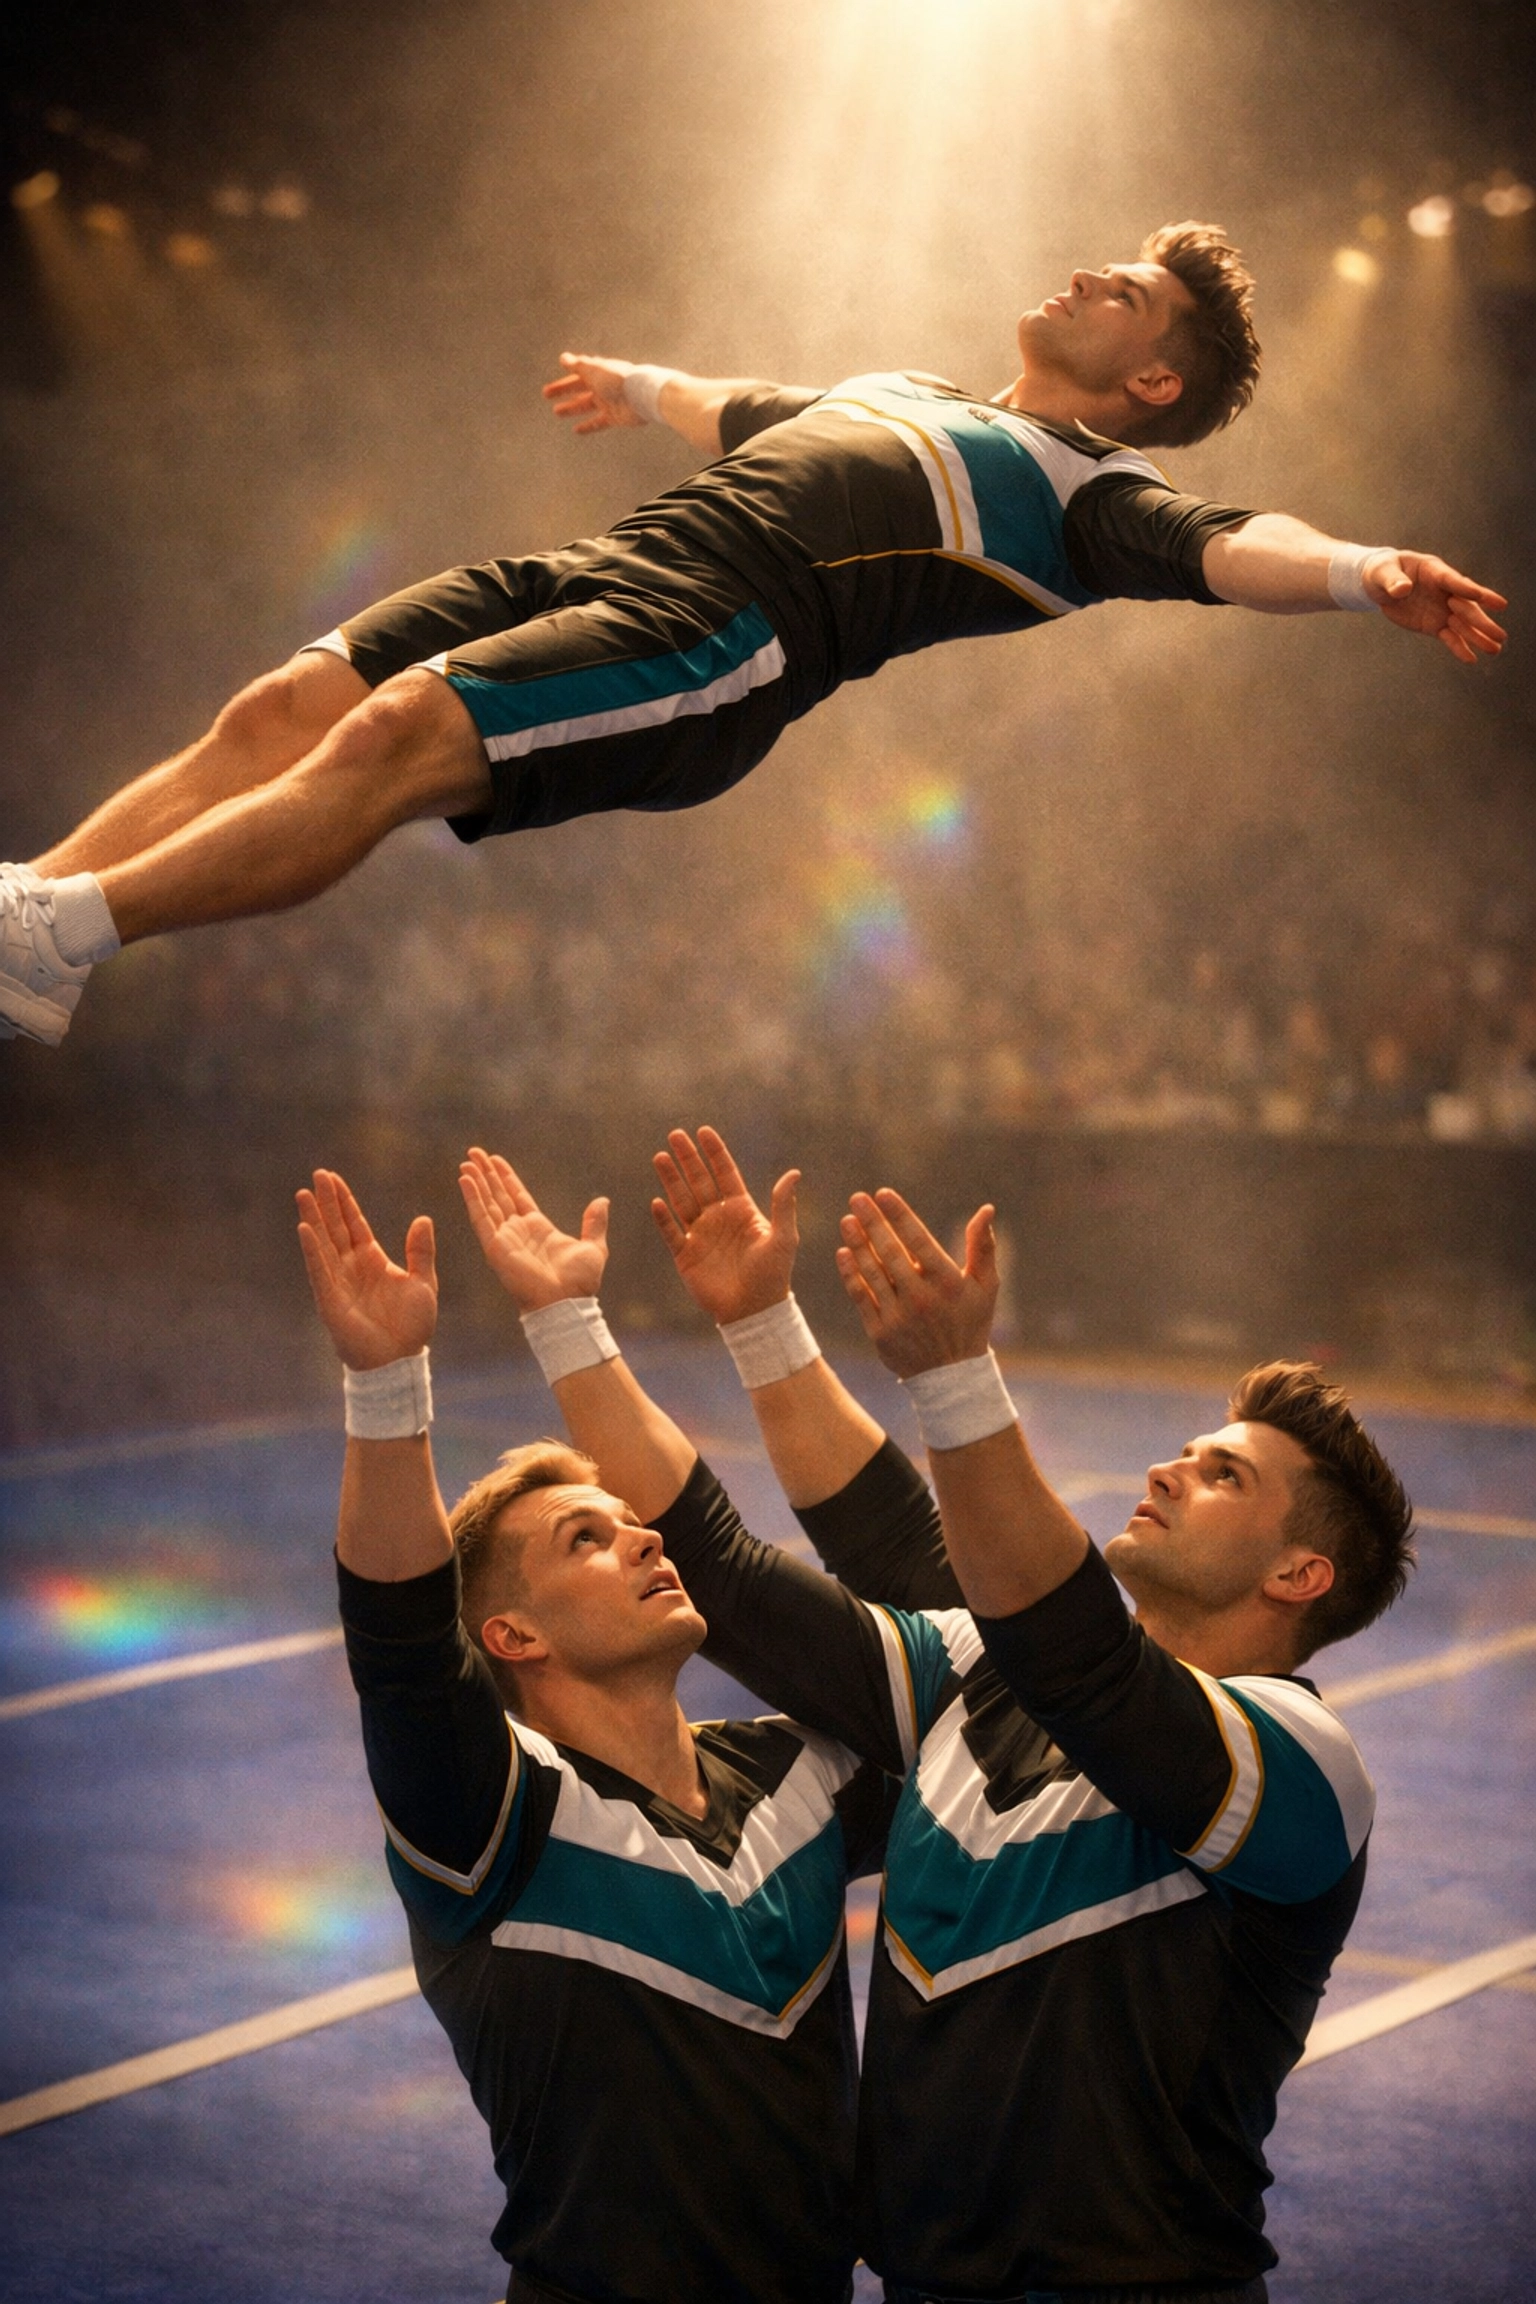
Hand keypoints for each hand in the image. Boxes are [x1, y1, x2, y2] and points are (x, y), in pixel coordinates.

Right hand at [296, 1169, 436, 1370]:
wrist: (400, 1360)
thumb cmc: (411, 1326)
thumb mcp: (423, 1282)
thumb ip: (421, 1251)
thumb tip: (424, 1218)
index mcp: (372, 1260)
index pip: (354, 1224)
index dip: (343, 1202)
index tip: (332, 1178)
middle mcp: (351, 1267)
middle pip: (335, 1227)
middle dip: (325, 1202)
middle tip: (316, 1175)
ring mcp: (338, 1282)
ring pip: (323, 1244)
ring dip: (313, 1219)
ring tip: (303, 1194)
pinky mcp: (331, 1300)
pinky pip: (319, 1270)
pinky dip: (312, 1250)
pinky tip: (304, 1228)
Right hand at [459, 1146, 608, 1310]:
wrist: (566, 1302)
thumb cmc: (580, 1282)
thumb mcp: (593, 1246)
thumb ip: (594, 1223)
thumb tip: (603, 1201)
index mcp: (538, 1228)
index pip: (517, 1196)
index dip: (506, 1178)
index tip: (495, 1160)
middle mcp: (518, 1231)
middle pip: (498, 1196)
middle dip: (486, 1174)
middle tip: (474, 1153)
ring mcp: (504, 1238)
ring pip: (487, 1203)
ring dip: (476, 1181)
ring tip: (467, 1160)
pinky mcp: (495, 1246)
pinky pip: (481, 1218)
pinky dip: (472, 1198)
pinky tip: (466, 1180)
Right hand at [541, 352, 645, 434]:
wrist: (640, 397)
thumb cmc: (618, 380)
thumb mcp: (593, 371)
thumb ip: (578, 365)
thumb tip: (563, 357)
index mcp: (598, 372)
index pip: (577, 374)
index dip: (563, 380)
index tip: (550, 384)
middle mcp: (603, 386)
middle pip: (579, 388)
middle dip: (563, 391)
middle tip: (546, 395)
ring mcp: (608, 402)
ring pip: (585, 405)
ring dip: (571, 408)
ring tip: (557, 412)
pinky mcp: (614, 417)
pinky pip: (598, 422)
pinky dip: (587, 426)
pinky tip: (576, 430)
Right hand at [651, 1126, 799, 1324]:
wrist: (754, 1311)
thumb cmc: (774, 1275)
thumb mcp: (784, 1238)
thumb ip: (784, 1205)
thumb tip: (794, 1173)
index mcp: (741, 1209)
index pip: (725, 1174)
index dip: (714, 1152)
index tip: (703, 1131)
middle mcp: (718, 1217)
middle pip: (699, 1181)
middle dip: (687, 1158)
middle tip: (676, 1134)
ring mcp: (700, 1235)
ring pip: (681, 1200)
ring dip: (671, 1179)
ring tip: (660, 1157)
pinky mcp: (685, 1255)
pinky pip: (671, 1232)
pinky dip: (663, 1218)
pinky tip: (656, 1201)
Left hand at [837, 1190, 998, 1377]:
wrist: (951, 1375)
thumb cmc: (970, 1322)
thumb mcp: (986, 1286)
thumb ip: (983, 1247)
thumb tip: (986, 1210)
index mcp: (947, 1283)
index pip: (919, 1241)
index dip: (899, 1215)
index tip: (883, 1193)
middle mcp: (921, 1299)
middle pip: (891, 1252)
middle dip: (873, 1222)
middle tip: (856, 1199)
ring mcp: (898, 1317)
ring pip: (872, 1272)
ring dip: (857, 1244)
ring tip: (847, 1221)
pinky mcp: (880, 1332)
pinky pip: (861, 1296)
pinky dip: (851, 1274)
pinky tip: (843, 1252)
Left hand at [1369, 551, 1506, 664]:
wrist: (1382, 584)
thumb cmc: (1385, 571)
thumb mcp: (1383, 572)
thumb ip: (1393, 580)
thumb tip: (1402, 590)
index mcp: (1434, 571)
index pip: (1452, 580)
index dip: (1465, 589)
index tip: (1480, 596)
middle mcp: (1444, 591)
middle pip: (1466, 606)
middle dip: (1481, 620)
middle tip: (1500, 634)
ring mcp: (1442, 609)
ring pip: (1463, 624)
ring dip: (1478, 637)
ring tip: (1496, 649)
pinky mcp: (1434, 624)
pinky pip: (1449, 637)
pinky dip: (1458, 648)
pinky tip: (1471, 659)